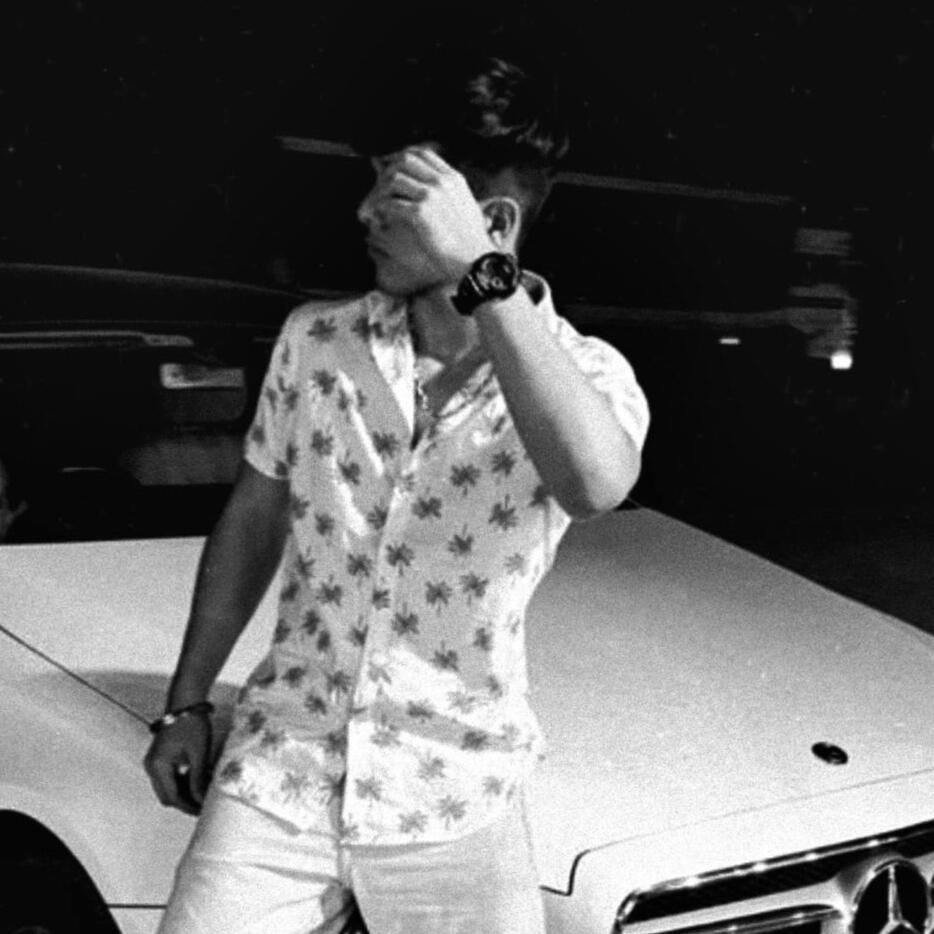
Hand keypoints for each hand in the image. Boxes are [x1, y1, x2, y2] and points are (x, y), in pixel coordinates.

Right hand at [143, 714, 211, 815]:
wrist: (186, 702)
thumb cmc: (192, 724)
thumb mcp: (198, 753)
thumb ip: (198, 779)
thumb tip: (200, 800)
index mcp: (158, 766)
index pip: (172, 797)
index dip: (188, 806)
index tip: (203, 811)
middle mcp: (152, 766)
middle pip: (167, 795)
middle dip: (185, 802)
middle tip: (204, 804)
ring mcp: (155, 762)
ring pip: (168, 787)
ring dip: (185, 792)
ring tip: (204, 792)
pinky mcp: (161, 758)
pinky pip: (170, 777)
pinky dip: (183, 782)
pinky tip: (198, 780)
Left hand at [374, 148, 492, 280]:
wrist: (475, 259)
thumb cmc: (472, 241)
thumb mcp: (467, 206)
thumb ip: (450, 193)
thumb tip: (431, 190)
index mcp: (453, 179)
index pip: (423, 153)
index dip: (402, 157)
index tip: (391, 167)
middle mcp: (442, 182)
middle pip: (405, 160)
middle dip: (388, 170)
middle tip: (380, 186)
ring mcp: (430, 196)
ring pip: (394, 179)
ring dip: (382, 191)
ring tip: (378, 204)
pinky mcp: (420, 213)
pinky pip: (391, 203)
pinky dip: (381, 209)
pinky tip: (380, 218)